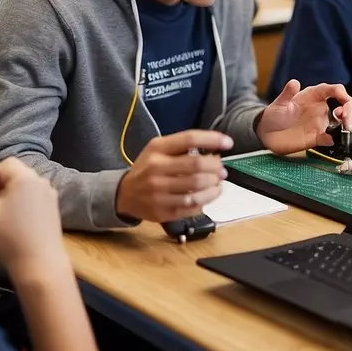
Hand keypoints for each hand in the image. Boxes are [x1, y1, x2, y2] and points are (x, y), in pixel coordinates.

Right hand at [0, 159, 65, 272]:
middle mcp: (41, 181)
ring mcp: (49, 194)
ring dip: (2, 192)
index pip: (0, 165)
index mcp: (25, 178)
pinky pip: (29, 195)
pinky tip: (5, 217)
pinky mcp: (52, 207)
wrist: (39, 266)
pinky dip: (15, 200)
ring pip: (20, 185)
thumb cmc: (6, 239)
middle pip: (12, 173)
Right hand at [114, 130, 231, 222]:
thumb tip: (214, 150)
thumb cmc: (147, 168)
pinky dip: (207, 199)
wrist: (124, 194)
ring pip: (197, 188)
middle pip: (196, 165)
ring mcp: (159, 192)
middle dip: (216, 167)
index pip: (189, 139)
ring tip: (218, 182)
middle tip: (222, 170)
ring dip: (214, 185)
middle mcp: (156, 170)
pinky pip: (193, 206)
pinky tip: (209, 194)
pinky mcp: (163, 211)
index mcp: (157, 150)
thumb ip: (182, 147)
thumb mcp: (157, 150)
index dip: (212, 139)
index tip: (228, 143)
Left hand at [258, 80, 351, 154]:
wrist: (266, 133)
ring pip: (342, 122)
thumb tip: (294, 82)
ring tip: (350, 130)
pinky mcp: (317, 137)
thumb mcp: (278, 103)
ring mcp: (320, 123)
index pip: (334, 90)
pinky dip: (334, 139)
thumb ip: (287, 94)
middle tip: (347, 122)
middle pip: (344, 106)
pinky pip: (330, 138)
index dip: (342, 95)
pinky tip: (331, 140)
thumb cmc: (274, 115)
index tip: (343, 104)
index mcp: (314, 96)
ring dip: (350, 125)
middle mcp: (321, 108)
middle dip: (350, 112)